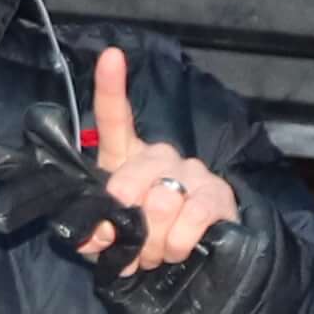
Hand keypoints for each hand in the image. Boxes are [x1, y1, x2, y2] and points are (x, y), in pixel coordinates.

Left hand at [74, 50, 235, 276]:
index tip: (111, 56)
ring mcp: (191, 171)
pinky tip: (178, 251)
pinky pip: (193, 216)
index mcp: (127, 158)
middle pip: (131, 181)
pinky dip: (178, 243)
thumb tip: (100, 233)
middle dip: (128, 226)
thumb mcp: (113, 240)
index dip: (111, 88)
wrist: (196, 257)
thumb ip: (96, 234)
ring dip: (154, 243)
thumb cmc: (147, 239)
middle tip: (135, 250)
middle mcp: (160, 155)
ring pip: (163, 202)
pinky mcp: (217, 194)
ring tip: (157, 253)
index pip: (116, 117)